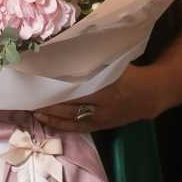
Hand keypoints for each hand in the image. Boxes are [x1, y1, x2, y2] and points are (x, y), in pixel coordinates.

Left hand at [33, 63, 163, 131]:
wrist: (151, 94)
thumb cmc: (130, 73)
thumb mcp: (115, 64)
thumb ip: (94, 63)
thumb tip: (69, 52)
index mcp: (105, 88)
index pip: (75, 90)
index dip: (56, 88)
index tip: (39, 83)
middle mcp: (101, 107)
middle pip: (70, 107)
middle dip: (49, 104)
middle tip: (30, 99)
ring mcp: (101, 119)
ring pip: (71, 120)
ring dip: (52, 117)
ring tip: (34, 112)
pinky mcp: (101, 126)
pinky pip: (78, 128)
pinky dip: (62, 126)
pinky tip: (49, 123)